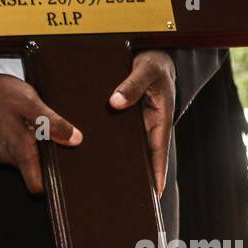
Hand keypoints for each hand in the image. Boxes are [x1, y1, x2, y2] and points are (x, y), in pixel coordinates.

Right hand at [0, 64, 82, 194]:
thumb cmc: (1, 94)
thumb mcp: (32, 104)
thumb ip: (53, 124)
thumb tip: (75, 140)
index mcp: (19, 151)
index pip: (36, 186)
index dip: (51, 184)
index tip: (65, 174)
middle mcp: (9, 157)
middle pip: (35, 173)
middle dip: (48, 160)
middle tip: (57, 139)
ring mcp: (3, 152)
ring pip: (27, 161)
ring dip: (38, 148)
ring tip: (42, 128)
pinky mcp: (0, 145)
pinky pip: (19, 152)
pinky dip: (28, 142)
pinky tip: (30, 125)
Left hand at [108, 50, 175, 196]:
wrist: (148, 51)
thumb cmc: (154, 62)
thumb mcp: (147, 70)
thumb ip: (133, 84)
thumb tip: (116, 102)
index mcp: (159, 119)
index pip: (159, 152)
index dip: (158, 172)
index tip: (156, 193)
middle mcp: (146, 125)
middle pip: (140, 155)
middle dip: (135, 175)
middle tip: (124, 196)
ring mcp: (134, 122)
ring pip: (125, 145)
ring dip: (116, 159)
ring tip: (102, 181)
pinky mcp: (121, 115)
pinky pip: (114, 132)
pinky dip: (105, 142)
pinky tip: (88, 150)